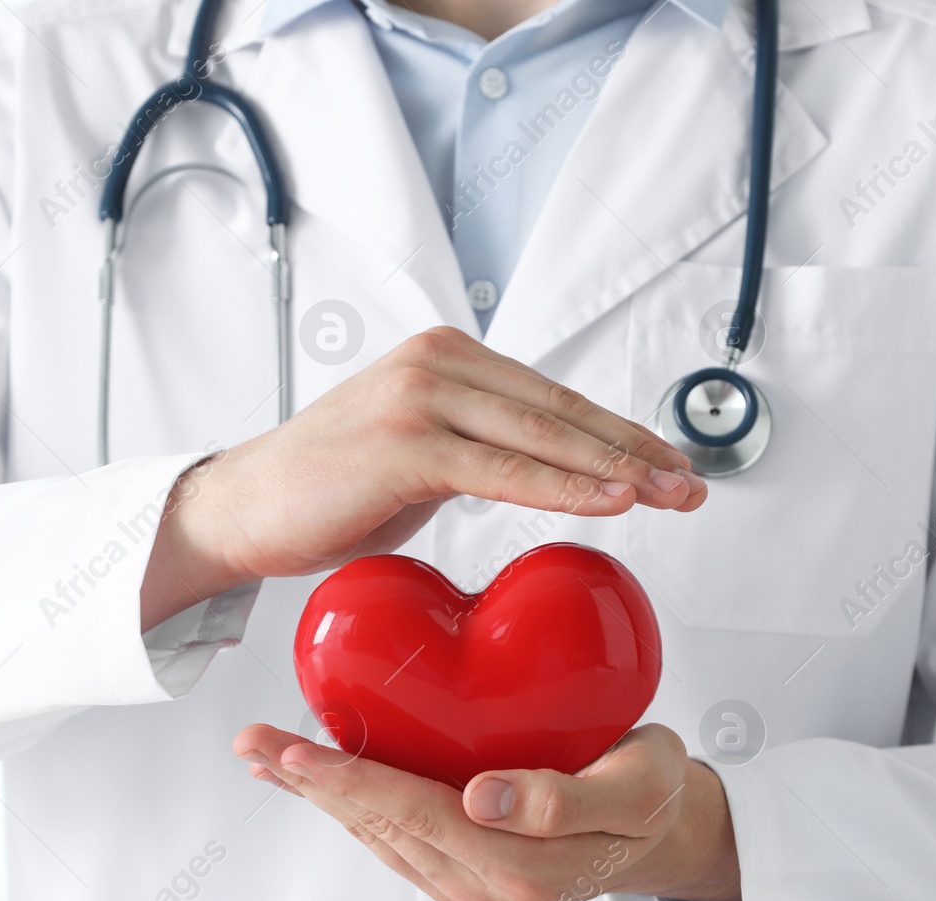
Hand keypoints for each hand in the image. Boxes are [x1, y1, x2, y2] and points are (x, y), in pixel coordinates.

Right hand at [141, 327, 706, 628]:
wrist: (245, 509)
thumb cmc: (330, 488)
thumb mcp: (422, 452)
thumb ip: (481, 444)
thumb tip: (547, 468)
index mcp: (447, 355)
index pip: (553, 397)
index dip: (619, 433)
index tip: (668, 464)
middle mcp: (437, 361)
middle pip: (560, 410)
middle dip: (635, 451)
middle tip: (689, 484)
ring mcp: (420, 396)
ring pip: (542, 436)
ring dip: (615, 469)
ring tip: (669, 494)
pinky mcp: (405, 442)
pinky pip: (502, 471)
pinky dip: (563, 487)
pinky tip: (611, 501)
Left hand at [231, 723, 741, 900]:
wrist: (665, 829)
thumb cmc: (653, 794)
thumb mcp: (634, 788)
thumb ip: (563, 800)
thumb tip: (482, 799)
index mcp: (522, 868)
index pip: (416, 813)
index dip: (350, 780)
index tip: (294, 750)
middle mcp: (485, 889)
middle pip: (381, 826)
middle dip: (312, 783)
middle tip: (253, 742)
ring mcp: (470, 890)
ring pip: (379, 834)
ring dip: (321, 794)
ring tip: (268, 754)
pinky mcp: (463, 876)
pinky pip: (395, 836)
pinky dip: (353, 803)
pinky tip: (323, 775)